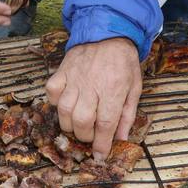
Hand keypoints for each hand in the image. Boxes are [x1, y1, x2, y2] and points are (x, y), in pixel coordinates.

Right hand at [46, 38, 141, 158]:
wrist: (108, 31)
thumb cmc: (124, 61)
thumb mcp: (135, 87)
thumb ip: (128, 113)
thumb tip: (121, 137)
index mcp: (113, 90)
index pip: (105, 125)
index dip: (101, 145)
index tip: (99, 156)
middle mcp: (92, 86)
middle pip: (82, 121)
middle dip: (85, 136)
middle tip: (89, 136)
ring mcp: (74, 78)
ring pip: (64, 110)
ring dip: (69, 124)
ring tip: (77, 124)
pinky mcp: (62, 71)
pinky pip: (52, 92)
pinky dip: (55, 102)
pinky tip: (64, 103)